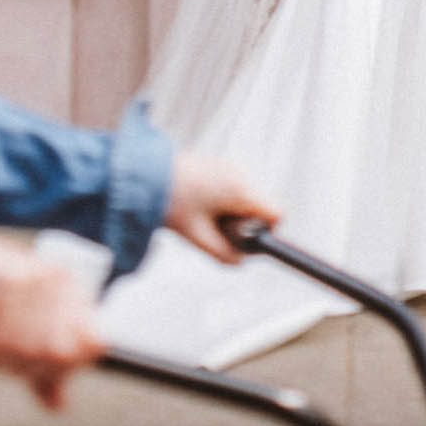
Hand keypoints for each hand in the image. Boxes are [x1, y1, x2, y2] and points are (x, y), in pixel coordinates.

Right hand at [0, 227, 106, 409]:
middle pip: (60, 355)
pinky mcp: (13, 281)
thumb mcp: (23, 336)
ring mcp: (41, 281)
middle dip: (29, 367)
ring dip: (4, 360)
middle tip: (6, 359)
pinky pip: (5, 339)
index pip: (94, 345)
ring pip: (31, 350)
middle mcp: (63, 284)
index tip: (37, 369)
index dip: (67, 368)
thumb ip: (43, 371)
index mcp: (74, 292)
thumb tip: (62, 407)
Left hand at [164, 155, 279, 264]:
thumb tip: (241, 260)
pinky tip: (205, 204)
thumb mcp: (198, 237)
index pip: (276, 214)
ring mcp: (234, 167)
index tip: (246, 241)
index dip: (266, 232)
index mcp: (240, 191)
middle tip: (217, 228)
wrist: (148, 174)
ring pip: (251, 198)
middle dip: (247, 223)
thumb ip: (224, 254)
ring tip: (207, 215)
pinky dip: (229, 200)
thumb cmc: (173, 204)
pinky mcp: (224, 165)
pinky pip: (238, 189)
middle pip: (263, 206)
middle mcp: (242, 175)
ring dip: (237, 211)